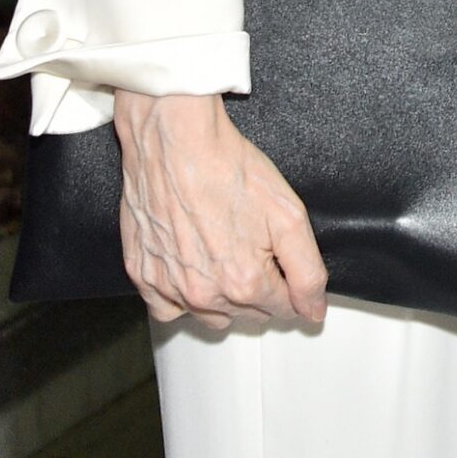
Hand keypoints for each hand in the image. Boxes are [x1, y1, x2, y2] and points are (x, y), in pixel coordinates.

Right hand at [112, 90, 327, 330]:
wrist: (175, 142)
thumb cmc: (228, 168)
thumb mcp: (289, 214)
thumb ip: (307, 270)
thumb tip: (314, 310)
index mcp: (244, 283)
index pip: (282, 308)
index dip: (290, 285)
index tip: (282, 260)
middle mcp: (204, 295)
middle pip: (247, 314)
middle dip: (259, 290)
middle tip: (255, 248)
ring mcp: (169, 288)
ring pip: (208, 316)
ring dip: (222, 298)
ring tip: (224, 254)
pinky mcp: (142, 275)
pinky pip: (167, 308)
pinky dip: (180, 297)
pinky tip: (191, 268)